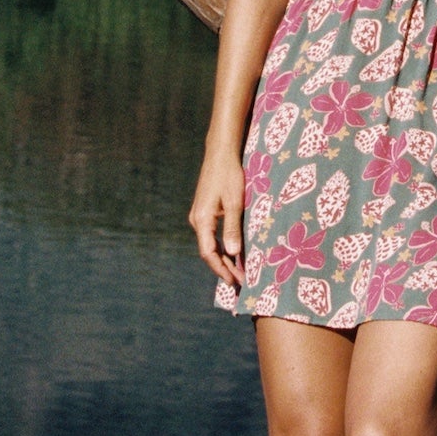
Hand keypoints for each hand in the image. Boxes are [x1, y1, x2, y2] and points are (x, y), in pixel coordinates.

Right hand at [189, 151, 246, 286]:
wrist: (221, 153)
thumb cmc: (230, 175)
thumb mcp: (235, 202)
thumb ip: (233, 228)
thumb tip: (233, 254)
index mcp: (202, 219)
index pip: (208, 253)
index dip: (220, 269)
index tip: (233, 281)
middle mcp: (197, 220)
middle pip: (208, 251)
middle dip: (223, 268)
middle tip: (240, 282)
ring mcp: (199, 215)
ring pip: (209, 244)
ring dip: (223, 259)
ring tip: (238, 272)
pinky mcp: (205, 211)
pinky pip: (211, 235)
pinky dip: (222, 247)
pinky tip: (233, 253)